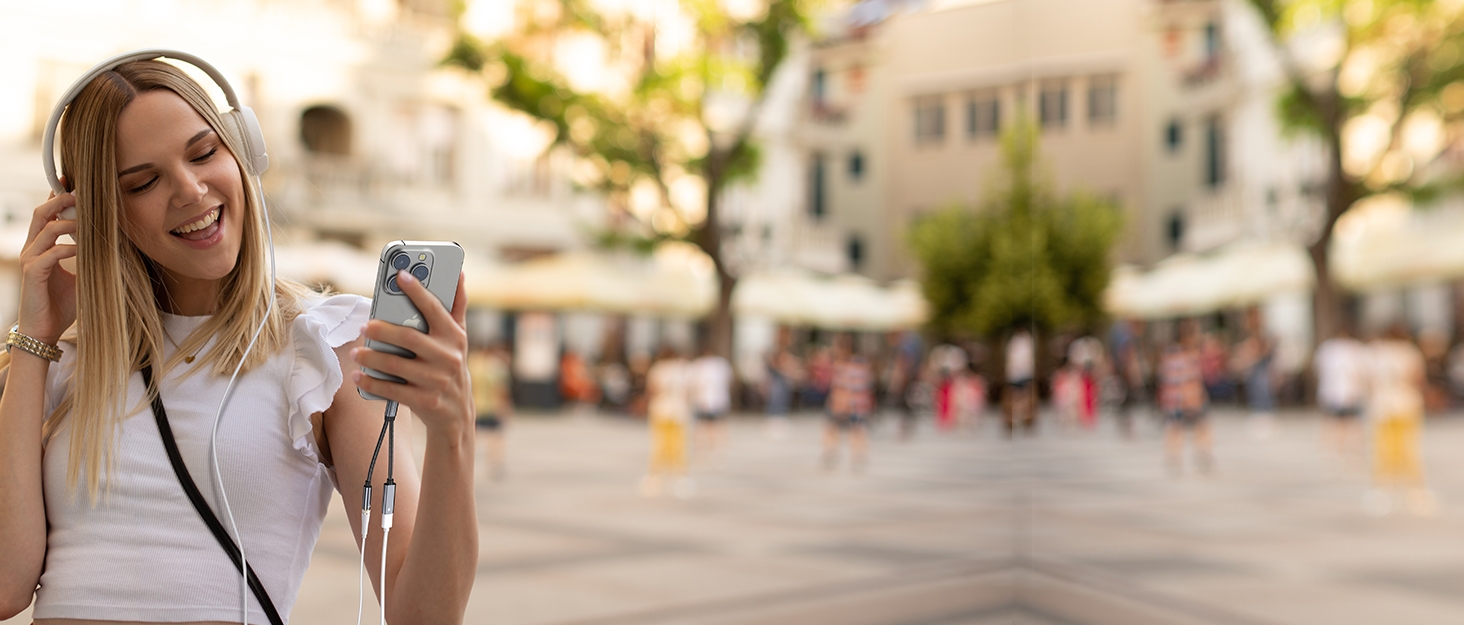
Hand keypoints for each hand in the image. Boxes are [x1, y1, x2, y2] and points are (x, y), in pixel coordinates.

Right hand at [17, 184, 77, 344]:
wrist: (45, 331)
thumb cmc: (62, 304)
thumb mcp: (79, 276)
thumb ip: (88, 258)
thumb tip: (112, 244)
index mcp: (40, 247)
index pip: (46, 214)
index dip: (57, 196)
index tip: (73, 182)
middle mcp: (31, 249)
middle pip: (41, 213)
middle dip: (60, 199)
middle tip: (81, 192)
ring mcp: (30, 261)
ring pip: (45, 229)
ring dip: (68, 222)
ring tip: (88, 220)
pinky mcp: (33, 274)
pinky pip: (50, 254)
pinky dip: (69, 248)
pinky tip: (84, 249)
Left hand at [351, 271, 471, 435]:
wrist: (458, 411)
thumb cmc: (451, 364)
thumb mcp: (458, 337)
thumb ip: (456, 306)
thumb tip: (459, 274)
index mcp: (454, 336)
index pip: (434, 309)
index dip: (417, 291)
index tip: (400, 275)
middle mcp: (447, 357)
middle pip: (409, 338)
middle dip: (382, 331)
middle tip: (364, 326)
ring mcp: (436, 380)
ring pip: (396, 365)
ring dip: (371, 358)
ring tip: (355, 352)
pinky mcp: (424, 401)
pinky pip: (392, 390)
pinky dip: (372, 382)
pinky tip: (358, 375)